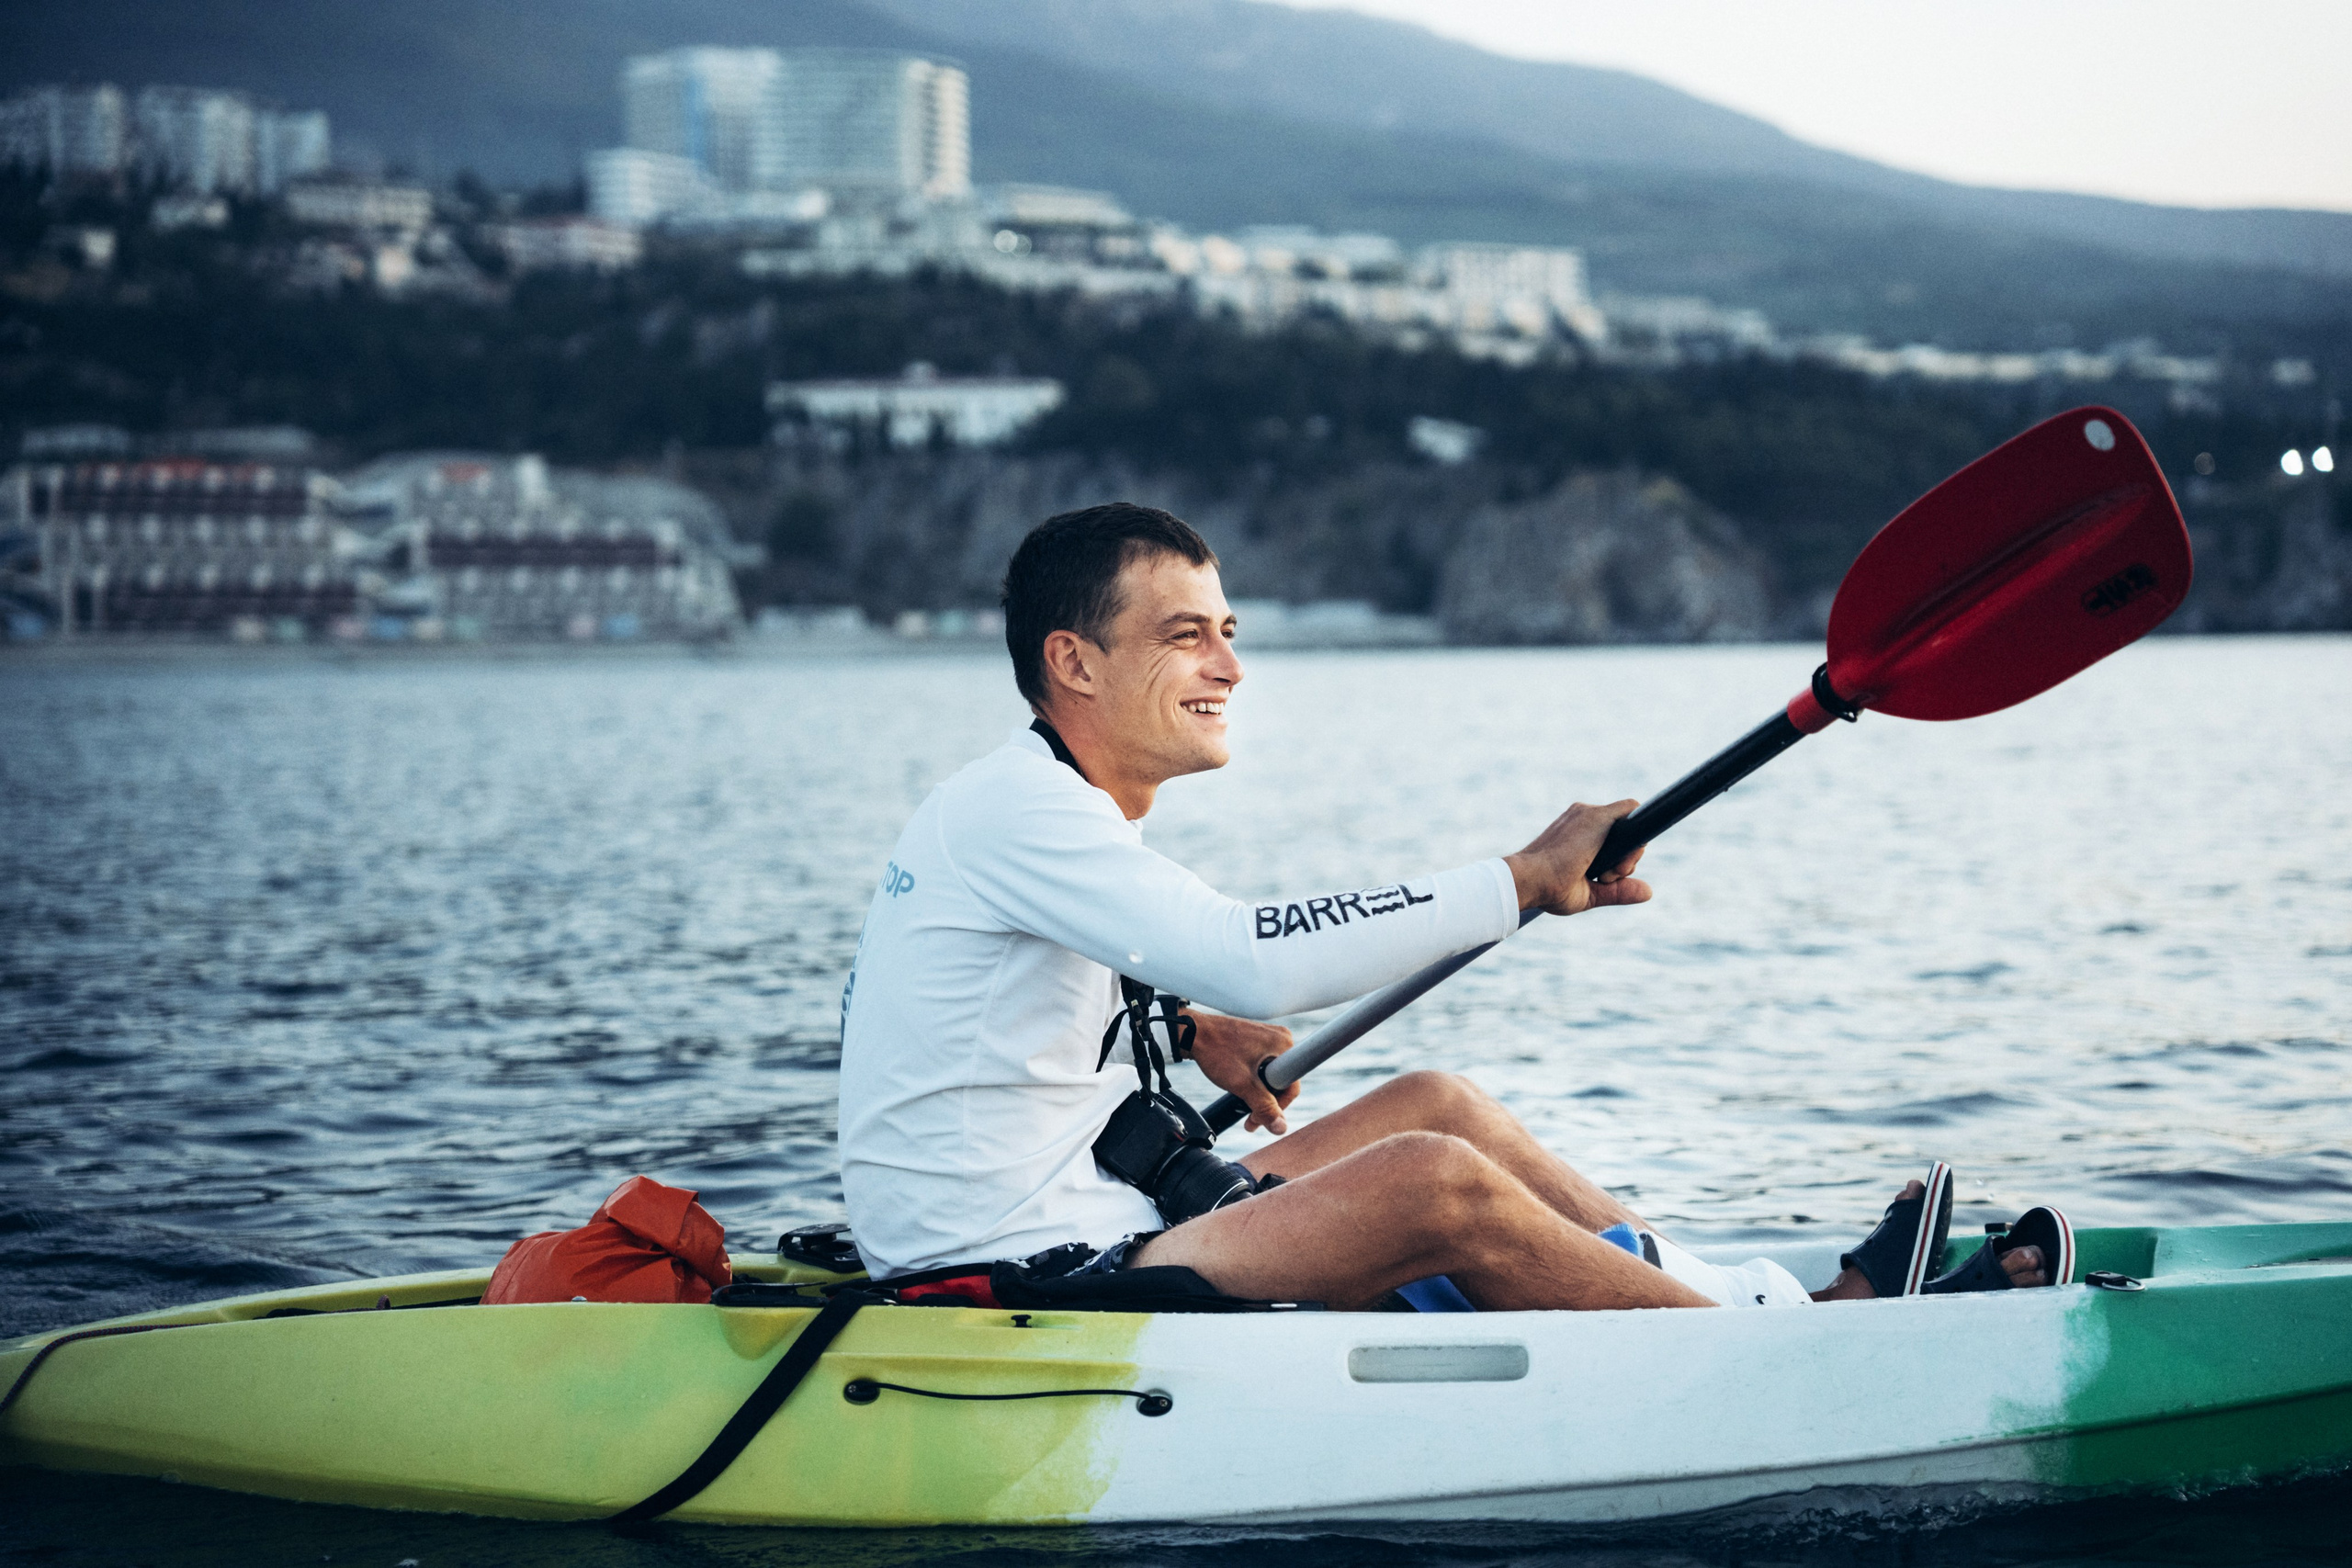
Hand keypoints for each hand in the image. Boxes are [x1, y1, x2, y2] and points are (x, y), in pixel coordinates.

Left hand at [1184, 1011, 1298, 1133]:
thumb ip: (1264, 1107)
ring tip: (1241, 1103)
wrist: (1192, 1032)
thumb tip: (1281, 1128)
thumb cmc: (1216, 1051)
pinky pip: (1263, 1067)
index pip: (1291, 1086)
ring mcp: (1268, 1038)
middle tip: (1249, 1120)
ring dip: (1258, 1094)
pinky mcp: (1256, 1040)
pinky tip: (1239, 1086)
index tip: (1259, 1118)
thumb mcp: (1242, 1083)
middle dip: (1265, 1104)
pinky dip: (1253, 1081)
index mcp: (1284, 1044)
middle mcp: (1281, 1039)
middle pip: (1282, 1082)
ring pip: (1272, 1076)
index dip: (1277, 1108)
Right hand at [1502, 798, 1653, 915]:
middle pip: (1624, 833)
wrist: (1531, 879)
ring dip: (1628, 855)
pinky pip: (1633, 811)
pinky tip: (1620, 857)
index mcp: (1578, 834)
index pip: (1611, 840)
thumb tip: (1649, 891)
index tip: (1605, 877)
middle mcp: (1584, 818)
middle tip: (1605, 878)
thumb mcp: (1590, 893)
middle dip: (1625, 860)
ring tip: (1603, 875)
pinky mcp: (1597, 815)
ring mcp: (1590, 814)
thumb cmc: (1549, 889)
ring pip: (1630, 825)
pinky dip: (1636, 832)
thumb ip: (1618, 890)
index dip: (1618, 859)